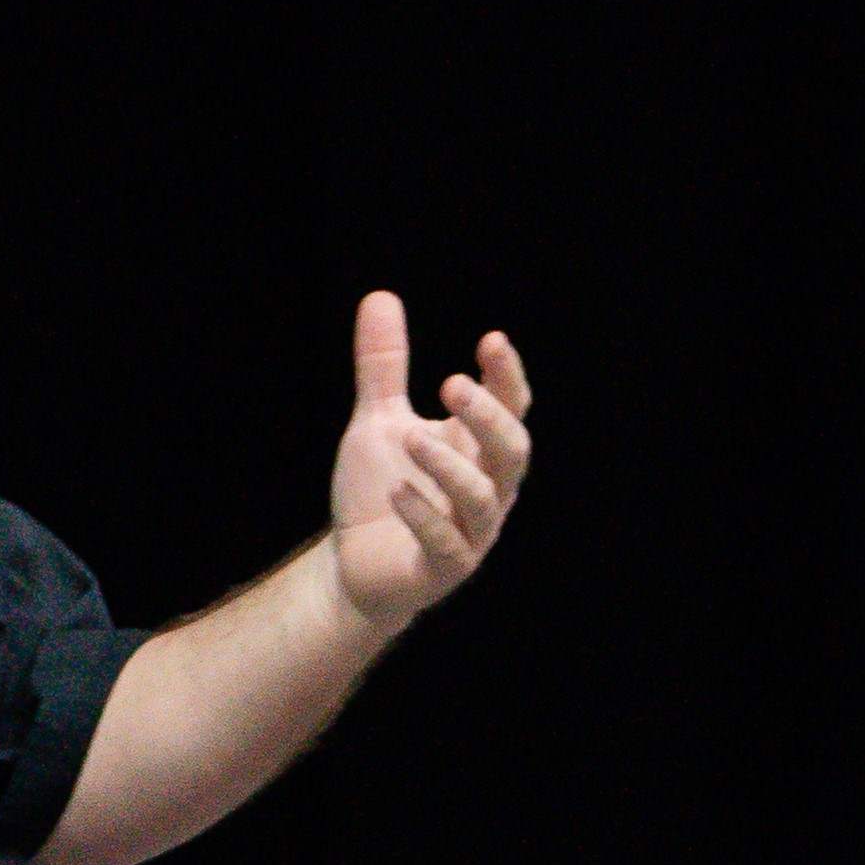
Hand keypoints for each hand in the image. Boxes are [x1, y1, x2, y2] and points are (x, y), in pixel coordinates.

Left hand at [326, 292, 532, 631]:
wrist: (353, 566)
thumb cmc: (379, 490)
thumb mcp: (378, 421)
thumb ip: (384, 366)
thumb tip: (380, 295)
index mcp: (477, 450)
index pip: (510, 408)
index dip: (506, 376)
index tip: (491, 340)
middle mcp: (486, 489)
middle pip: (511, 451)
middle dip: (487, 416)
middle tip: (450, 383)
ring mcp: (469, 532)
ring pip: (483, 498)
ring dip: (451, 467)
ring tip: (412, 436)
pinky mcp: (441, 569)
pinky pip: (447, 545)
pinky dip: (424, 517)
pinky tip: (398, 491)